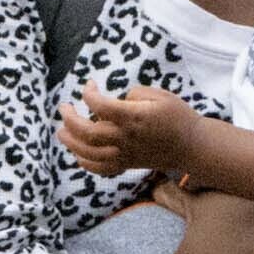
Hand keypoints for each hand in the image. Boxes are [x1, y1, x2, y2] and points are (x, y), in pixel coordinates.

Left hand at [56, 84, 197, 178]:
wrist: (192, 146)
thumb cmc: (178, 116)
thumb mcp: (160, 95)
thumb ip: (134, 94)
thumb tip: (117, 101)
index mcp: (133, 117)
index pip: (100, 105)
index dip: (89, 93)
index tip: (90, 85)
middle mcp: (125, 137)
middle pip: (87, 132)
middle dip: (70, 119)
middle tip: (63, 107)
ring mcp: (125, 154)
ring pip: (89, 153)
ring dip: (70, 142)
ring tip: (61, 131)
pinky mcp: (127, 164)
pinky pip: (101, 169)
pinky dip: (86, 163)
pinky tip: (78, 154)